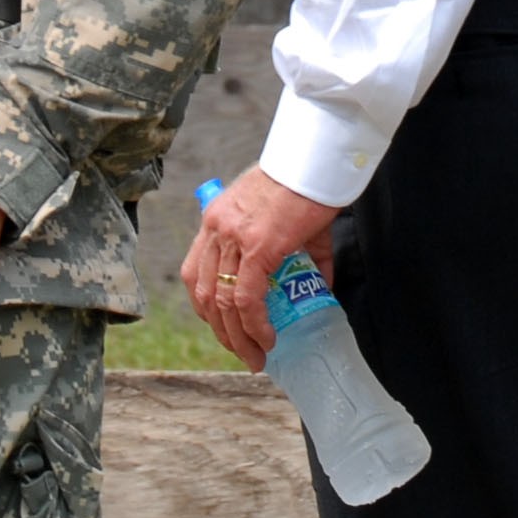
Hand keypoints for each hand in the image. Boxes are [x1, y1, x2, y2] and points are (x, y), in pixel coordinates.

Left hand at [181, 168, 338, 371]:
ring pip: (223, 302)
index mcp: (216, 220)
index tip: (226, 328)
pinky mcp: (258, 246)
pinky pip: (248, 297)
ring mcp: (234, 238)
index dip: (207, 308)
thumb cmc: (307, 185)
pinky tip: (268, 338)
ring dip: (238, 337)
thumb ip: (301, 255)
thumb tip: (321, 287)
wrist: (316, 161)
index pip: (195, 273)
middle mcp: (216, 229)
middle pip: (205, 294)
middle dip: (222, 332)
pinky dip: (255, 325)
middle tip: (244, 353)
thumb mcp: (289, 221)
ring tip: (257, 356)